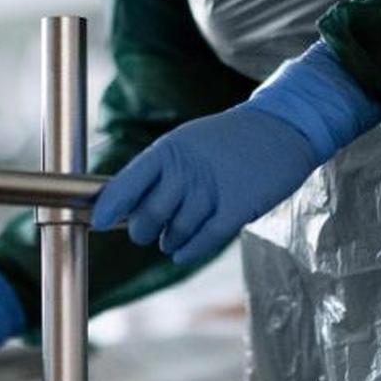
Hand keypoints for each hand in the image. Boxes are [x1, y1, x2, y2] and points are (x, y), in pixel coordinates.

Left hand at [91, 106, 319, 263]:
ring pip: (175, 231)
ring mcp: (212, 190)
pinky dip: (189, 250)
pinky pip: (204, 240)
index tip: (98, 221)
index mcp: (170, 150)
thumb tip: (125, 203)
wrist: (282, 129)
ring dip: (169, 240)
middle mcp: (187, 170)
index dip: (109, 207)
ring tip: (171, 238)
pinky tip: (183, 252)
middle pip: (148, 216)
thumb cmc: (229, 141)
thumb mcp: (187, 142)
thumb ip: (158, 171)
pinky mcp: (237, 208)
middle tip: (146, 231)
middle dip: (142, 230)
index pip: (127, 183)